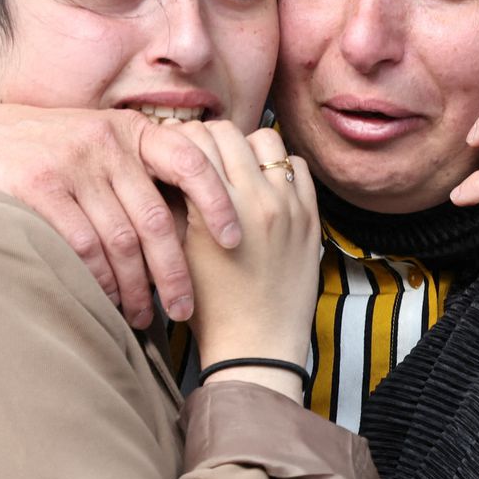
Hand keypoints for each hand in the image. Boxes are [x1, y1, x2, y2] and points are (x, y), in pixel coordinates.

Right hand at [0, 98, 242, 327]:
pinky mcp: (38, 185)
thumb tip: (188, 225)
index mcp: (130, 131)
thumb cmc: (42, 151)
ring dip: (136, 287)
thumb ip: (135, 173)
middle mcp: (106, 142)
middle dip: (175, 272)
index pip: (191, 161)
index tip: (233, 241)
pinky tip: (107, 301)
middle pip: (155, 219)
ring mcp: (72, 162)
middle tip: (185, 311)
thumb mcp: (95, 145)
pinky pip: (81, 244)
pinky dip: (99, 279)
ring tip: (144, 317)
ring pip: (120, 239)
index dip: (217, 202)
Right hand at [183, 124, 320, 401]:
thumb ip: (175, 203)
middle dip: (209, 139)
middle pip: (228, 133)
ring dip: (247, 149)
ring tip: (235, 171)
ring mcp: (290, 206)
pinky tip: (265, 187)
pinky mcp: (311, 218)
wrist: (256, 346)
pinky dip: (280, 168)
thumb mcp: (178, 251)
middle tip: (200, 157)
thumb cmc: (208, 306)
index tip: (172, 152)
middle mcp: (259, 198)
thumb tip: (167, 165)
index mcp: (220, 206)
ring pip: (267, 141)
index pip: (195, 141)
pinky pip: (298, 168)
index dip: (178, 141)